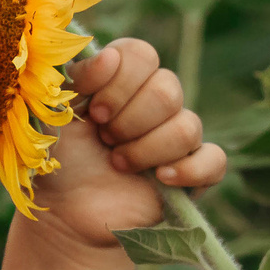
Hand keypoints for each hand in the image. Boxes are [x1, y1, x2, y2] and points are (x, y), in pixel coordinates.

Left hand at [29, 39, 227, 254]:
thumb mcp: (54, 114)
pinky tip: (160, 179)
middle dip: (129, 120)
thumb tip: (110, 56)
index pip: (141, 55)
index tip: (93, 112)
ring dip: (146, 149)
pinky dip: (188, 170)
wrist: (66, 214)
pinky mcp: (193, 173)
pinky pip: (214, 160)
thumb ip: (77, 77)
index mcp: (123, 80)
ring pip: (188, 126)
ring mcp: (177, 137)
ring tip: (118, 165)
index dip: (120, 81)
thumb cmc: (58, 161)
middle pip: (168, 88)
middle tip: (104, 140)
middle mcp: (154, 103)